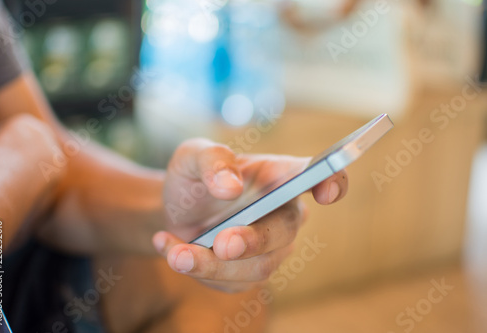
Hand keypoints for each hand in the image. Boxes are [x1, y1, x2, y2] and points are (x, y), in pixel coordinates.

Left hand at [153, 138, 347, 292]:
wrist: (173, 210)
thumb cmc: (194, 179)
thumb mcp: (192, 158)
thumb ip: (211, 161)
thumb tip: (231, 187)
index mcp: (277, 176)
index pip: (316, 175)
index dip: (332, 182)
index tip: (327, 191)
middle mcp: (281, 212)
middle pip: (285, 230)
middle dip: (254, 241)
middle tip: (223, 244)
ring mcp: (269, 246)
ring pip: (258, 267)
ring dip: (213, 264)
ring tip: (176, 253)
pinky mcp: (249, 272)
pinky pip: (231, 281)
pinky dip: (197, 269)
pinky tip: (171, 248)